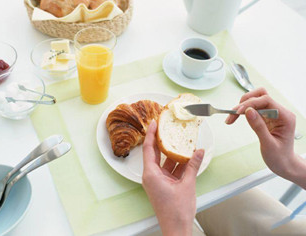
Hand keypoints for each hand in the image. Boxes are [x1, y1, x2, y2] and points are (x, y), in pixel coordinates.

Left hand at [142, 120, 203, 235]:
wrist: (177, 229)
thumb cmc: (176, 212)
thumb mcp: (187, 185)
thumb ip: (192, 166)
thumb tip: (198, 152)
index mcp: (151, 174)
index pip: (149, 149)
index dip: (150, 134)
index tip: (153, 123)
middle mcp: (151, 176)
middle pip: (155, 153)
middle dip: (161, 140)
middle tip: (166, 127)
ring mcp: (157, 181)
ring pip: (164, 162)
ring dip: (173, 153)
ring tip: (181, 140)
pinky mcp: (163, 185)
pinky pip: (169, 170)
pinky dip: (177, 164)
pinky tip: (187, 157)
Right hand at [226, 88, 305, 187]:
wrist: (284, 164)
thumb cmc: (280, 157)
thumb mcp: (269, 144)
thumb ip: (259, 127)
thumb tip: (249, 111)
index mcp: (285, 117)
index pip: (266, 100)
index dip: (250, 103)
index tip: (238, 112)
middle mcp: (280, 112)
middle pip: (260, 96)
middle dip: (245, 102)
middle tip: (233, 113)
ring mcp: (273, 114)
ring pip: (255, 100)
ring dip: (242, 106)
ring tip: (232, 117)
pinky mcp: (266, 117)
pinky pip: (252, 108)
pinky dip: (242, 111)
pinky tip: (235, 118)